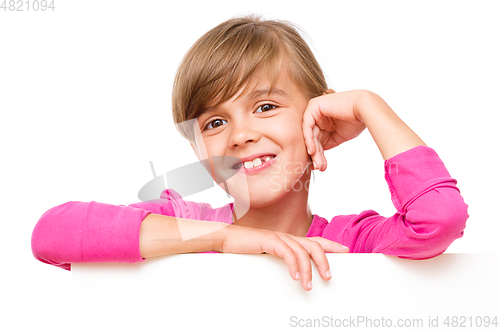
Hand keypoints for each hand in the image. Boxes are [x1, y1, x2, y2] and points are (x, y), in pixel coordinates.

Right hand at [217, 225, 348, 290]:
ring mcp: (278, 237)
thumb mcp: (268, 255)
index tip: (346, 250)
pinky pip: (287, 253)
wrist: (227, 238)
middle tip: (329, 276)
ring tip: (309, 285)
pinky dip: (293, 265)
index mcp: (288, 239)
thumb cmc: (247, 248)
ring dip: (308, 270)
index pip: (315, 240)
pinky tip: (295, 277)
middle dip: (325, 260)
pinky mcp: (269, 240)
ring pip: (302, 251)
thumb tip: (295, 272)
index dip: (331, 245)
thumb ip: (282, 259)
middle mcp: (287, 236)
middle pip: (314, 245)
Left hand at [302, 89, 366, 170]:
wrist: (365, 109)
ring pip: (310, 134)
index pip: (318, 138)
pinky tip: (312, 151)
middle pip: (314, 137)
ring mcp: (315, 108)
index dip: (319, 153)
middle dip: (317, 154)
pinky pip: (308, 126)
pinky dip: (309, 139)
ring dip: (314, 151)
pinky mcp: (314, 106)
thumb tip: (317, 152)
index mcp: (324, 118)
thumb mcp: (339, 136)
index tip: (321, 166)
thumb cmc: (356, 121)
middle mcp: (318, 113)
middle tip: (319, 167)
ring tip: (318, 164)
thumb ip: (327, 142)